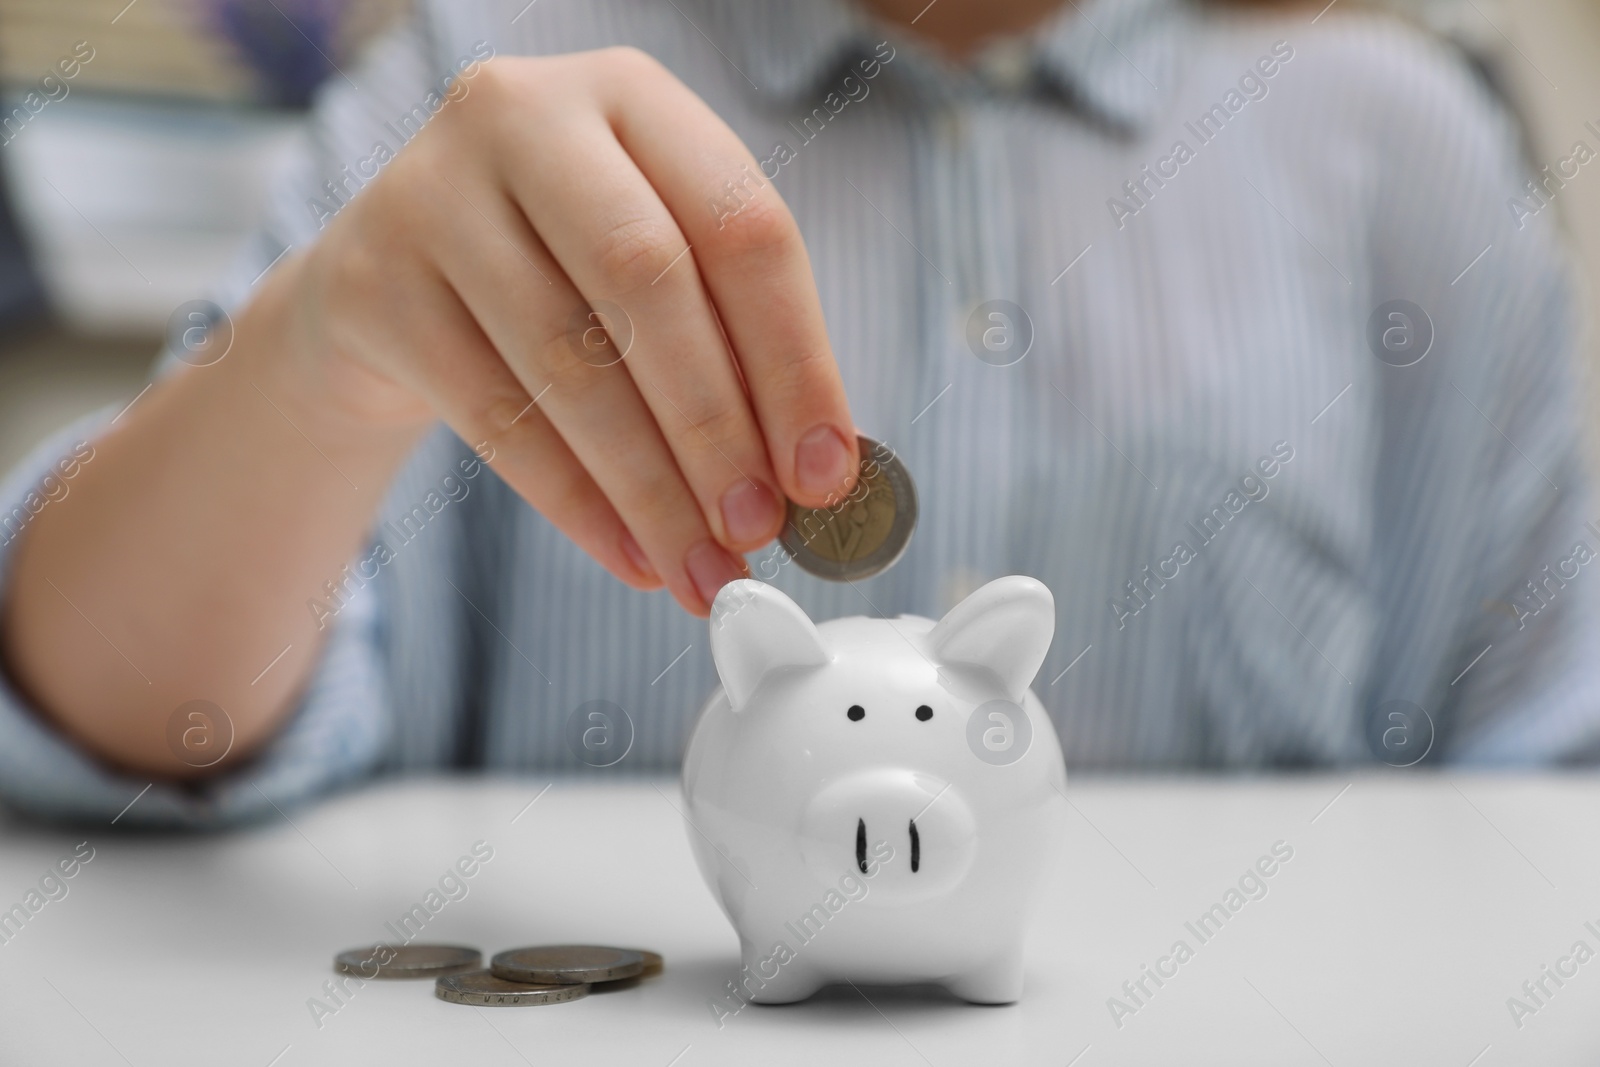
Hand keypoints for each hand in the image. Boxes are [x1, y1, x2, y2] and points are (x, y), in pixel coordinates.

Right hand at [270, 47, 857, 614]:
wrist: (389, 279)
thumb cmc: (558, 272)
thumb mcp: (651, 263)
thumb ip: (734, 342)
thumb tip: (823, 473)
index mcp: (631, 96)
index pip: (741, 224)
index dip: (796, 359)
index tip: (828, 472)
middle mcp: (526, 117)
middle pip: (650, 281)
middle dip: (718, 426)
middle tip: (760, 527)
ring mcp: (434, 193)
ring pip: (569, 360)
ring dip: (653, 488)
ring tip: (704, 566)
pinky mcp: (373, 282)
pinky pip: (496, 418)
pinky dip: (577, 503)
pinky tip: (631, 555)